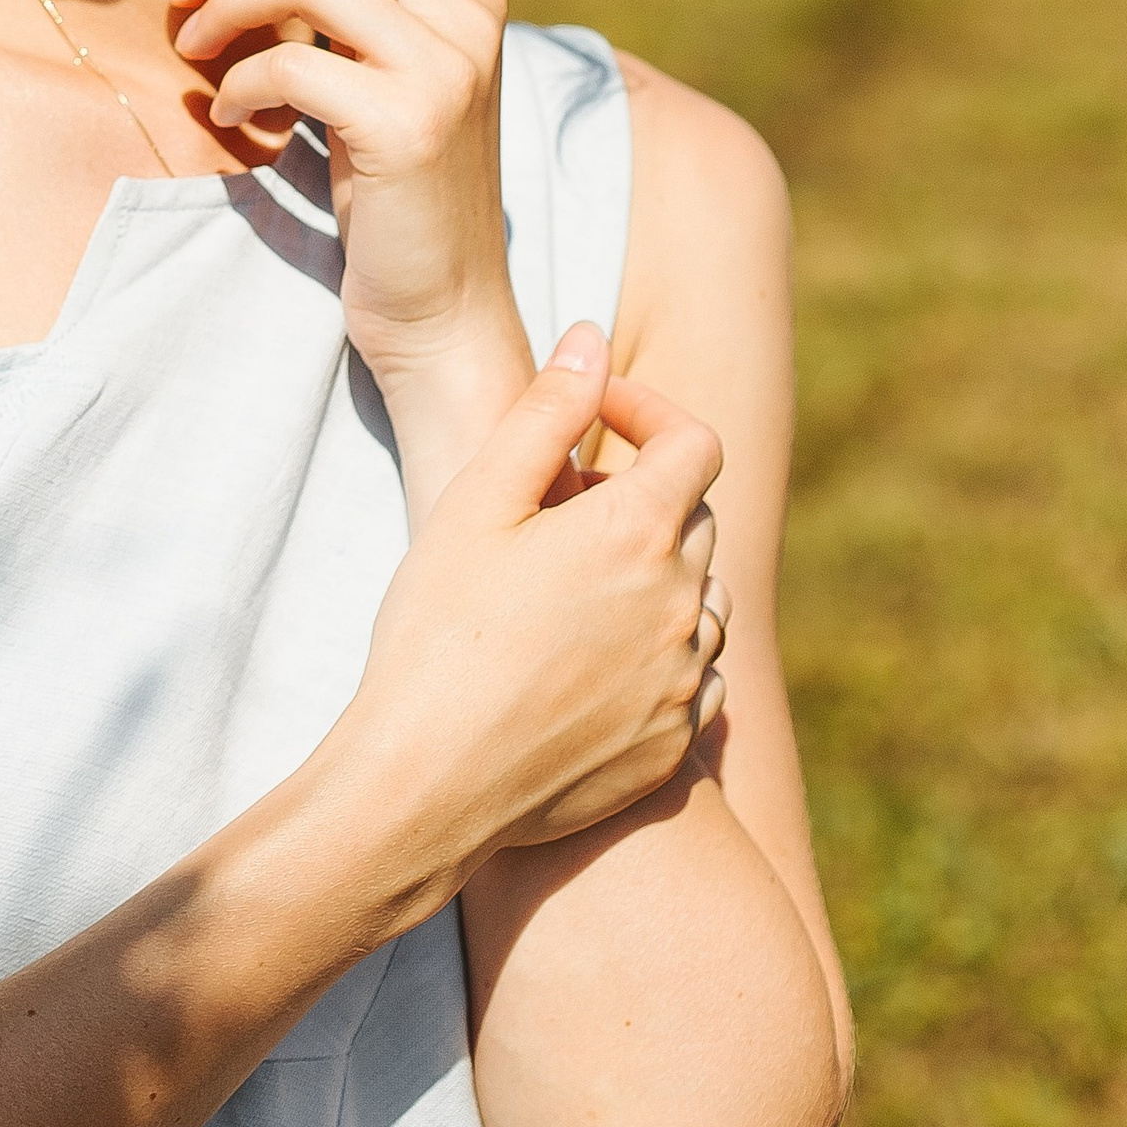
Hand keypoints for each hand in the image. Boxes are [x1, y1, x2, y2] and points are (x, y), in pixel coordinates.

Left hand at [168, 0, 516, 414]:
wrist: (444, 311)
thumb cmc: (398, 189)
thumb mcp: (381, 68)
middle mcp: (471, 14)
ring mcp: (447, 67)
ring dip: (224, 10)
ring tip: (194, 52)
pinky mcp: (406, 124)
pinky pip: (291, 63)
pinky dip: (242, 85)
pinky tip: (234, 116)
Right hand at [332, 328, 728, 905]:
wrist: (427, 786)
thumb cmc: (437, 634)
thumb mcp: (476, 504)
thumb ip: (545, 412)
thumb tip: (590, 339)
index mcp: (637, 533)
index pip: (696, 443)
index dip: (650, 415)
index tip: (596, 426)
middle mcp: (681, 605)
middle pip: (696, 518)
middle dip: (639, 499)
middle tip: (552, 518)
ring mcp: (683, 682)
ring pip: (700, 600)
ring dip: (654, 578)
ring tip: (568, 594)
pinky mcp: (673, 747)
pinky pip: (693, 678)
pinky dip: (657, 655)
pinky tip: (586, 666)